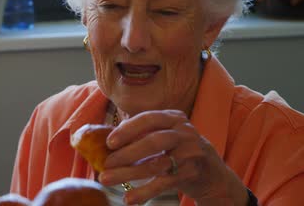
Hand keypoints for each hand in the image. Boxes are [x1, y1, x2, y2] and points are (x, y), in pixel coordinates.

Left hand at [97, 110, 247, 204]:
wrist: (212, 173)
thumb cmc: (177, 151)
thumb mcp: (164, 136)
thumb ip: (141, 135)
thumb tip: (105, 141)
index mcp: (173, 118)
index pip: (148, 119)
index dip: (128, 129)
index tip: (109, 142)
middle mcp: (184, 132)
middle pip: (154, 141)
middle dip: (127, 153)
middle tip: (106, 163)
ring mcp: (191, 153)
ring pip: (157, 164)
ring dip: (129, 173)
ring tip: (107, 180)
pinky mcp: (192, 173)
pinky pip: (165, 183)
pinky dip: (145, 192)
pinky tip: (129, 198)